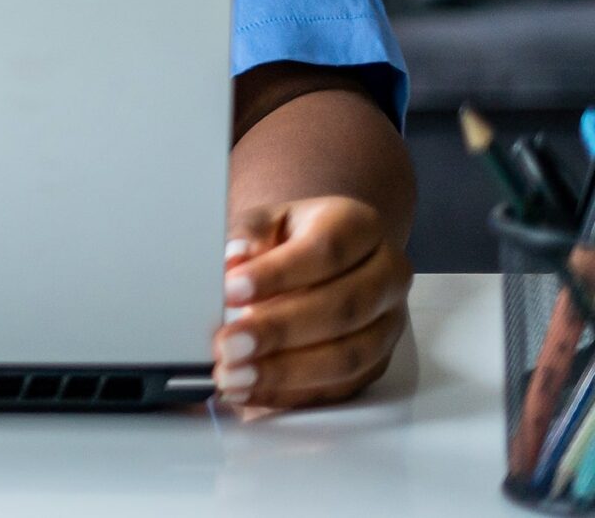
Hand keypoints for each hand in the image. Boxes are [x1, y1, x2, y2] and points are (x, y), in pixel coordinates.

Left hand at [215, 196, 410, 411]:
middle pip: (343, 308)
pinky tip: (248, 390)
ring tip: (234, 374)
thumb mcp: (268, 222)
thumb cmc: (290, 239)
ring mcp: (387, 324)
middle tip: (228, 343)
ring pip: (347, 356)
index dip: (278, 274)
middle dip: (279, 331)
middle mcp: (386, 276)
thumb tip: (233, 261)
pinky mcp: (376, 365)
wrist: (321, 259)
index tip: (230, 289)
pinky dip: (288, 393)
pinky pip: (338, 389)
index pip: (327, 250)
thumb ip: (250, 234)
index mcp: (360, 227)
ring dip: (284, 372)